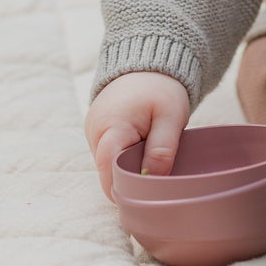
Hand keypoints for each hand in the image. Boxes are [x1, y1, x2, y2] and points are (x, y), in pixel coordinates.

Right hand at [84, 71, 190, 201]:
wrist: (148, 65)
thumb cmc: (160, 88)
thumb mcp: (171, 117)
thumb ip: (162, 150)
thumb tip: (152, 183)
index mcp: (110, 127)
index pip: (110, 171)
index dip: (126, 189)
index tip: (147, 200)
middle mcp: (95, 132)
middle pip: (109, 172)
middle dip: (131, 181)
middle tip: (157, 182)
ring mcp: (94, 133)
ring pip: (110, 166)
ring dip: (130, 168)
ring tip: (152, 159)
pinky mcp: (99, 134)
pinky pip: (111, 156)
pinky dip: (126, 159)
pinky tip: (143, 153)